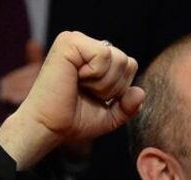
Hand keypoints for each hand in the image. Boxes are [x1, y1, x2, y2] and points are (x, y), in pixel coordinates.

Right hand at [0, 31, 142, 169]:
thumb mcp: (109, 116)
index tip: (96, 97)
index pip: (129, 65)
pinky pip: (103, 54)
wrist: (49, 128)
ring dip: (103, 83)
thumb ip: (128, 106)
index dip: (120, 89)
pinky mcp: (69, 42)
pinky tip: (76, 78)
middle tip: (87, 93)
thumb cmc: (73, 121)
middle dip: (113, 87)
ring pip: (118, 58)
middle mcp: (86, 45)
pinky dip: (95, 74)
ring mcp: (76, 41)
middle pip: (126, 61)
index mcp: (94, 58)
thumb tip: (140, 92)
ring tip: (80, 87)